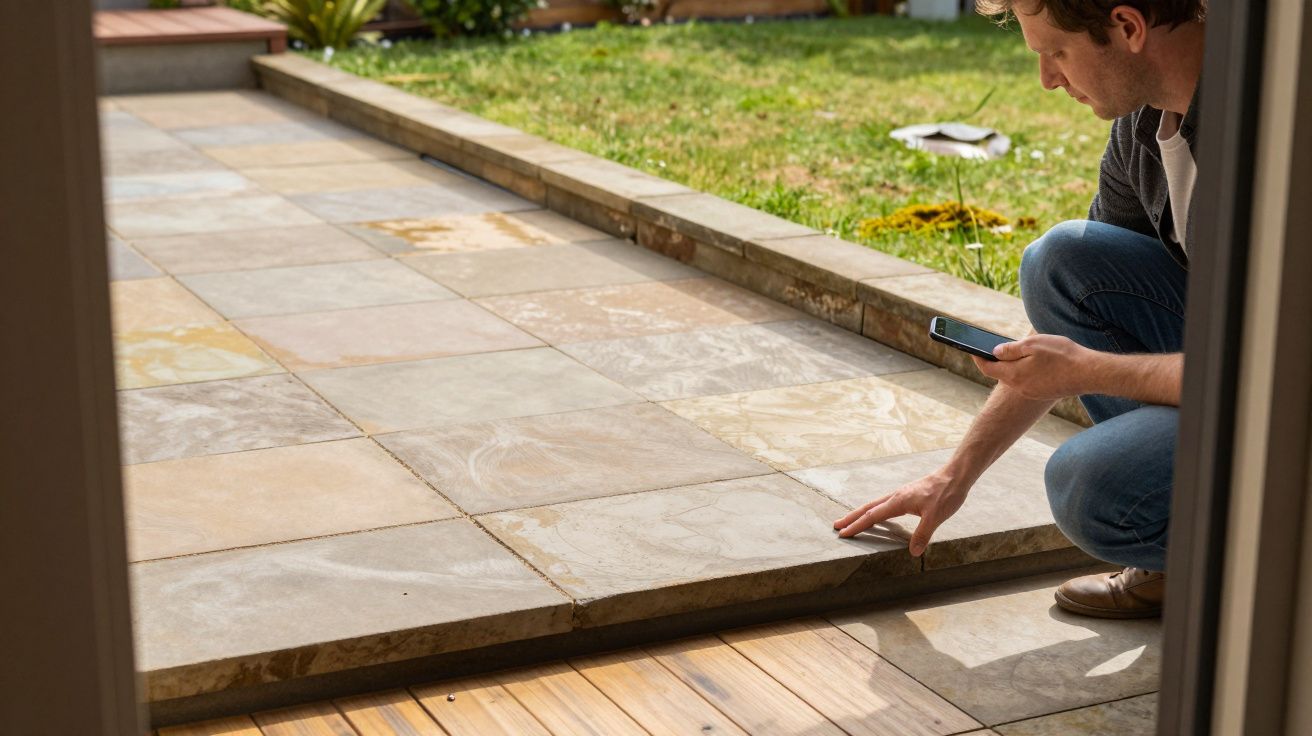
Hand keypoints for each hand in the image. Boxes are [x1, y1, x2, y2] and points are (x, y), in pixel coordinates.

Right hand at [832, 472, 966, 556]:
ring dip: (861, 514)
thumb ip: (923, 534)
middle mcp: (895, 497)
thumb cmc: (946, 494)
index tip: (843, 533)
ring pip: (875, 505)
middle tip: (836, 526)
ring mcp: (901, 495)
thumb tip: (913, 552)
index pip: (872, 516)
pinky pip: (884, 505)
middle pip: (868, 508)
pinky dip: (874, 511)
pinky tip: (878, 516)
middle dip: (851, 518)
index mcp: (898, 501)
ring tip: (851, 521)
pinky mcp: (907, 495)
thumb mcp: (936, 516)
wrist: (955, 476)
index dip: (856, 526)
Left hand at [971, 334, 1094, 400]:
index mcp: (1013, 375)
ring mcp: (1032, 392)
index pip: (988, 368)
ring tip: (1016, 352)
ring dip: (1013, 366)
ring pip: (1016, 377)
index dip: (978, 357)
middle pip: (1001, 373)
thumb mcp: (1033, 345)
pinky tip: (1035, 362)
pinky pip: (1029, 381)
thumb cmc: (1062, 356)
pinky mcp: (1043, 392)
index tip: (972, 349)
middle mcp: (1020, 387)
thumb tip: (995, 352)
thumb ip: (1011, 349)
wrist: (1089, 373)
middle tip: (994, 347)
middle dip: (997, 361)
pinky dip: (1026, 371)